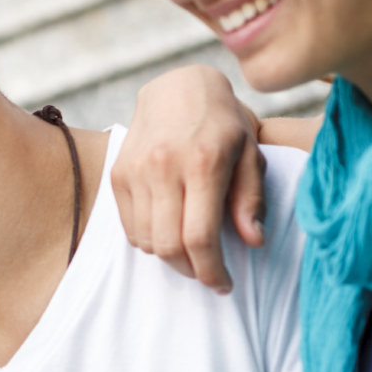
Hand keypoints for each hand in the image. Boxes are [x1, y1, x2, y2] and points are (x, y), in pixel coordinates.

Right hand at [113, 65, 264, 292]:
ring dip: (170, 257)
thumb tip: (254, 241)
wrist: (177, 86)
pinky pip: (129, 227)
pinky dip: (149, 240)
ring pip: (146, 241)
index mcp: (203, 162)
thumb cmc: (222, 122)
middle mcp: (164, 166)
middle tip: (208, 273)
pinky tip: (169, 230)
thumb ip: (251, 198)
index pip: (199, 236)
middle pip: (169, 245)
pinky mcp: (118, 174)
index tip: (224, 284)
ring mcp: (135, 170)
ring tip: (190, 251)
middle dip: (191, 270)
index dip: (211, 270)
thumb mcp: (250, 152)